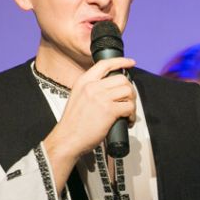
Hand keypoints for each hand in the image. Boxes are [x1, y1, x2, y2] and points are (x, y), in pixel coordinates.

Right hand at [42, 57, 136, 177]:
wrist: (67, 138)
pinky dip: (132, 115)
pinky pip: (129, 107)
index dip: (121, 61)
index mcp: (83, 81)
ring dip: (132, 103)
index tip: (131, 62)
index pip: (104, 64)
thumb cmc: (74, 123)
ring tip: (128, 113)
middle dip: (130, 90)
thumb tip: (110, 89)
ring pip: (128, 92)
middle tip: (128, 101)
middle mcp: (92, 86)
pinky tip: (127, 121)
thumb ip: (91, 90)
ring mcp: (101, 97)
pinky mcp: (109, 110)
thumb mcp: (78, 97)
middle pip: (122, 79)